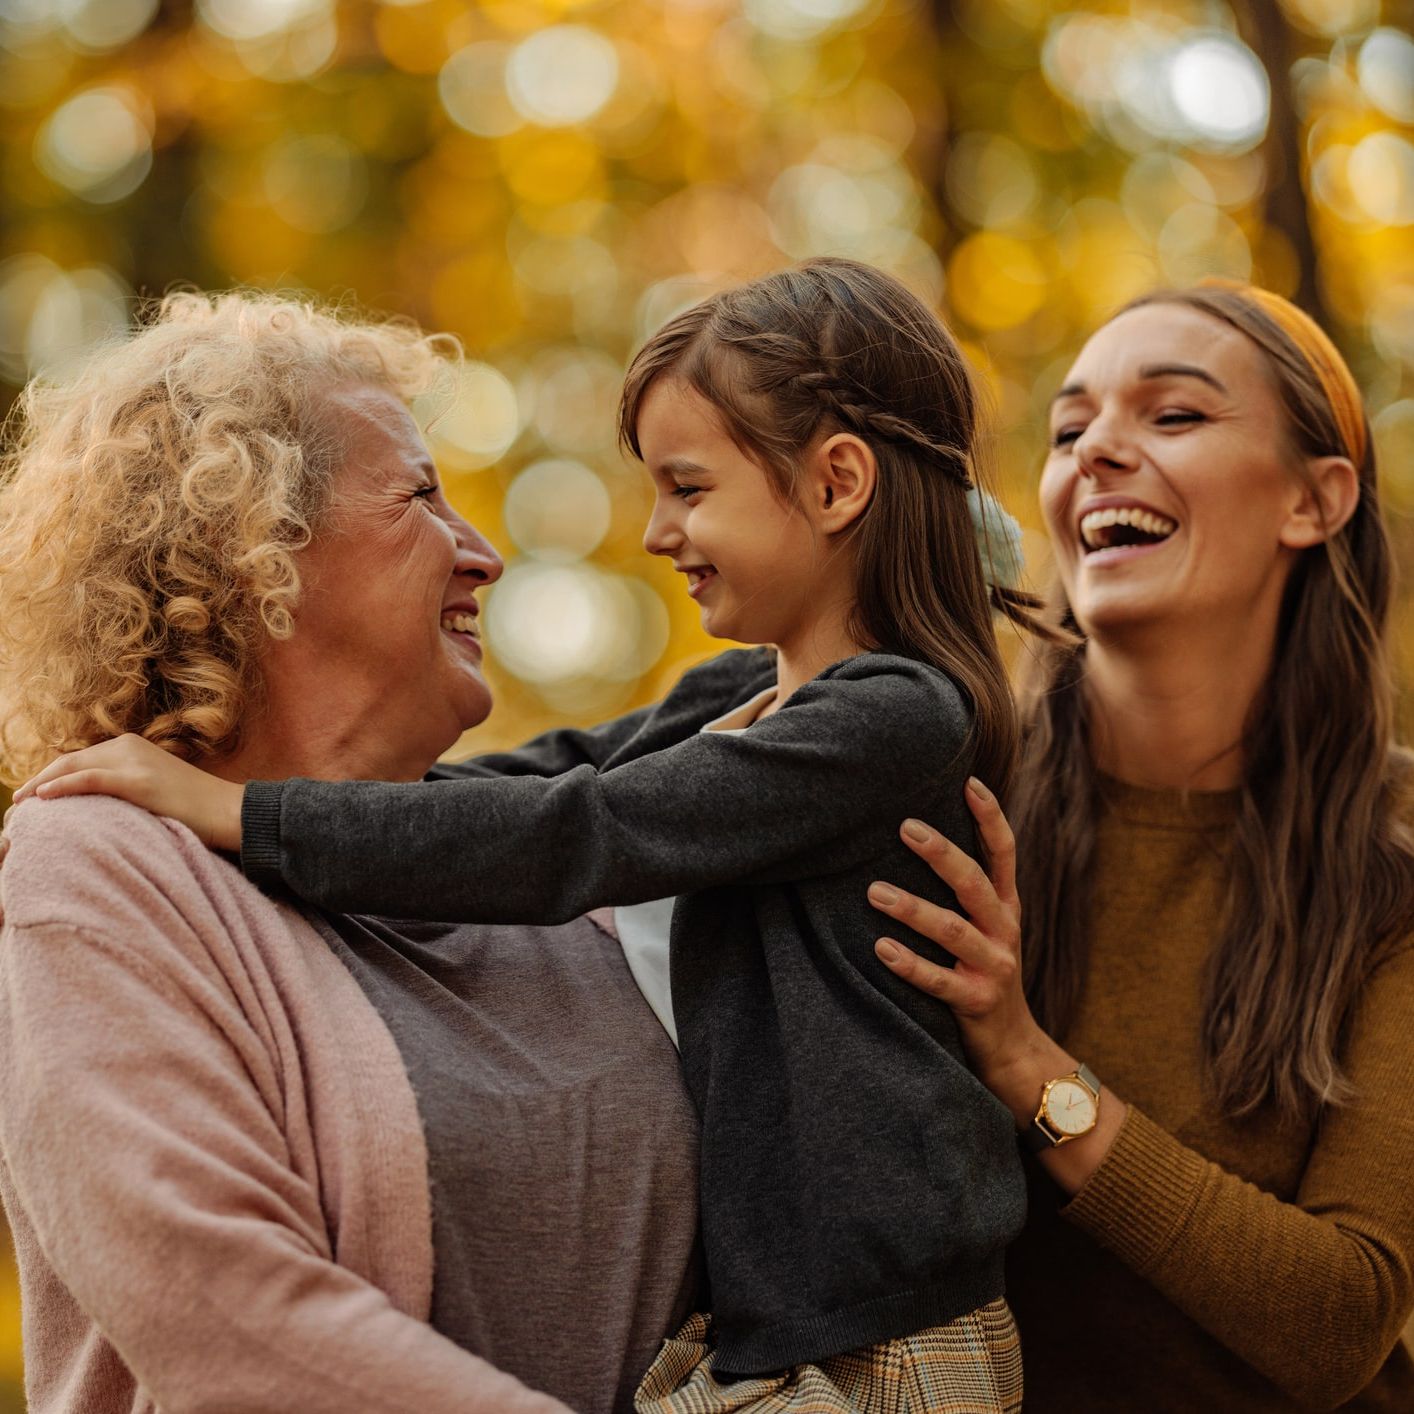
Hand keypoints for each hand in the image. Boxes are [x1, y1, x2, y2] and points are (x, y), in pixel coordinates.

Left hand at [12, 735, 243, 850]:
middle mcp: (129, 746)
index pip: (78, 759)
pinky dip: (63, 786)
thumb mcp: (154, 789)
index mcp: (131, 746)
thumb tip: (95, 806)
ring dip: (41, 785)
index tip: (31, 797)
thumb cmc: (196, 809)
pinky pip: (90, 779)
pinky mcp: (139, 781)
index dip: (49, 777)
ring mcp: (134, 762)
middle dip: (38, 781)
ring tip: (20, 804)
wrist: (229, 812)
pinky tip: (43, 797)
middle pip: (68, 760)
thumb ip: (125, 787)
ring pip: (72, 767)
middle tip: (16, 804)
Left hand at [868, 777, 1050, 1095]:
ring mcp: (993, 968)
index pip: (1004, 853)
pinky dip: (910, 964)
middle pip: (975, 884)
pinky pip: (939, 982)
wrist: (1013, 1047)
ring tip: (874, 892)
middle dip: (942, 853)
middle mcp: (1004, 931)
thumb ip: (965, 889)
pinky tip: (880, 948)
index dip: (991, 817)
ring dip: (913, 910)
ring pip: (953, 931)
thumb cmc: (983, 972)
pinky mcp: (976, 1003)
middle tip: (905, 827)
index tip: (970, 782)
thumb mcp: (986, 927)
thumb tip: (918, 834)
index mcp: (1006, 906)